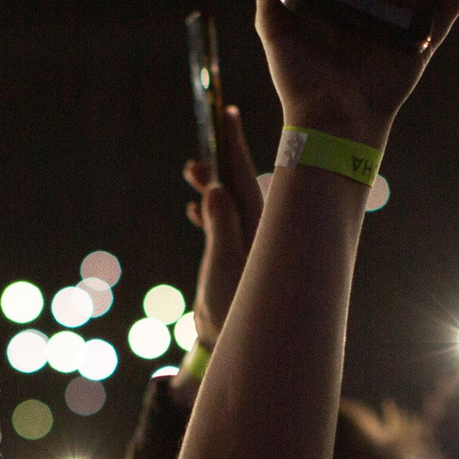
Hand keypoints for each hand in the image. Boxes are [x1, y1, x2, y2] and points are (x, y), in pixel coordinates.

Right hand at [183, 104, 263, 354]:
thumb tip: (215, 189)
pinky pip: (225, 224)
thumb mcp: (223, 268)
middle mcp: (264, 231)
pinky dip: (210, 212)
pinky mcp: (240, 259)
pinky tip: (195, 207)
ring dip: (212, 186)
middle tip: (211, 129)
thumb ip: (221, 227)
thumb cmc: (234, 310)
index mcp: (266, 227)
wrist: (235, 346)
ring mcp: (253, 244)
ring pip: (231, 203)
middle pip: (241, 184)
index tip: (227, 112)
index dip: (234, 143)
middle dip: (223, 158)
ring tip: (192, 170)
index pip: (246, 176)